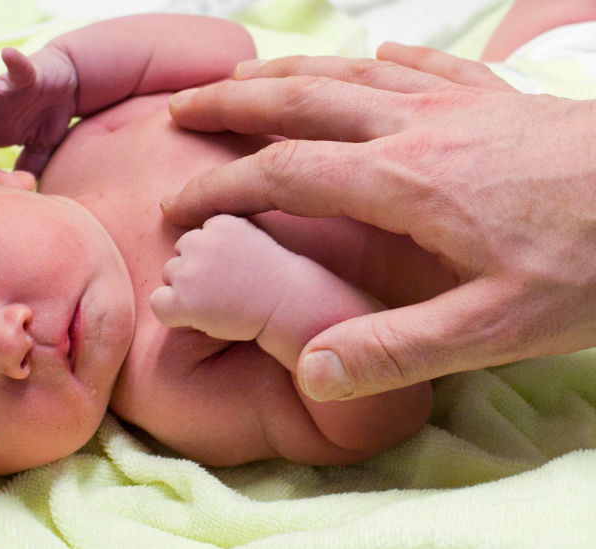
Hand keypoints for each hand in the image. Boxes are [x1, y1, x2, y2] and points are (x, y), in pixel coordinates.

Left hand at [151, 215, 283, 342]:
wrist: (290, 311)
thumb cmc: (274, 282)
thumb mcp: (250, 240)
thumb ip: (219, 235)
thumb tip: (171, 211)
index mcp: (219, 222)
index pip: (195, 239)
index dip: (211, 262)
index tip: (235, 274)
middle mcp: (201, 240)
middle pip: (179, 256)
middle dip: (195, 275)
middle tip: (226, 292)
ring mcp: (190, 270)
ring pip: (169, 278)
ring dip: (186, 293)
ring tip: (219, 304)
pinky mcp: (183, 299)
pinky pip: (158, 304)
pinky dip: (172, 313)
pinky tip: (200, 317)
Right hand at [163, 43, 595, 400]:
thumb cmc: (594, 261)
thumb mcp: (496, 329)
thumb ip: (398, 350)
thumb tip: (312, 371)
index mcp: (404, 183)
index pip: (284, 175)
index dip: (222, 188)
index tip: (180, 207)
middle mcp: (416, 128)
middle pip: (302, 101)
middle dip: (233, 104)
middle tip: (182, 108)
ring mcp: (458, 103)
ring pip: (350, 73)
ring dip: (288, 72)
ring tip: (244, 75)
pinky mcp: (496, 98)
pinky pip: (424, 66)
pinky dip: (382, 60)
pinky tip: (373, 58)